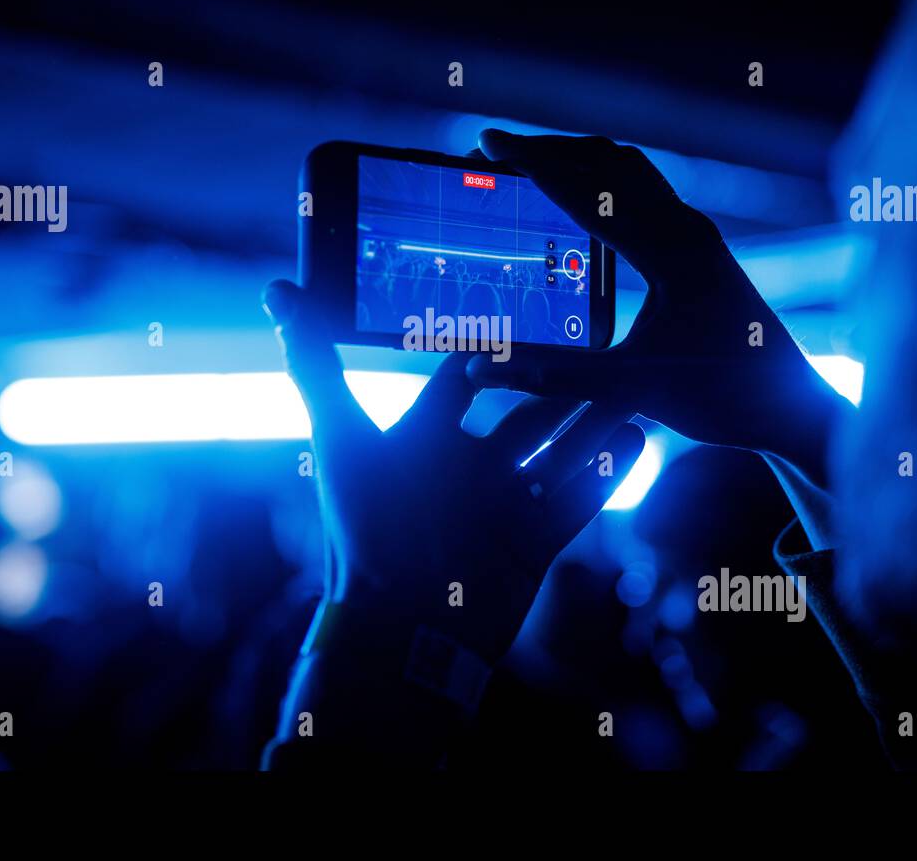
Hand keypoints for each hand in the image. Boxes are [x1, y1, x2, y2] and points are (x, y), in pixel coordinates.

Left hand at [262, 279, 644, 661]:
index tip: (528, 311)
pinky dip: (609, 470)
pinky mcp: (532, 542)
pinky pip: (579, 499)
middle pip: (524, 415)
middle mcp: (465, 470)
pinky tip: (638, 437)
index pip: (463, 381)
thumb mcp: (343, 437)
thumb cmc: (365, 528)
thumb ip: (315, 364)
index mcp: (424, 440)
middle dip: (560, 386)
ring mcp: (502, 506)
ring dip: (594, 422)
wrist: (403, 628)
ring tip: (634, 386)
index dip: (492, 349)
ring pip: (558, 453)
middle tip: (602, 348)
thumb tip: (277, 290)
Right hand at [466, 130, 847, 480]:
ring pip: (630, 174)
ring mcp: (698, 237)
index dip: (532, 162)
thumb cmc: (724, 396)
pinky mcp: (702, 252)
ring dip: (579, 162)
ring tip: (531, 165)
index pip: (588, 188)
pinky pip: (644, 196)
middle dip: (549, 151)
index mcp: (671, 249)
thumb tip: (481, 367)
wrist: (792, 408)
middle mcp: (687, 229)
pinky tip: (583, 208)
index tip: (488, 142)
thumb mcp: (632, 386)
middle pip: (608, 163)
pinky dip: (604, 186)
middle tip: (497, 149)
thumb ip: (554, 375)